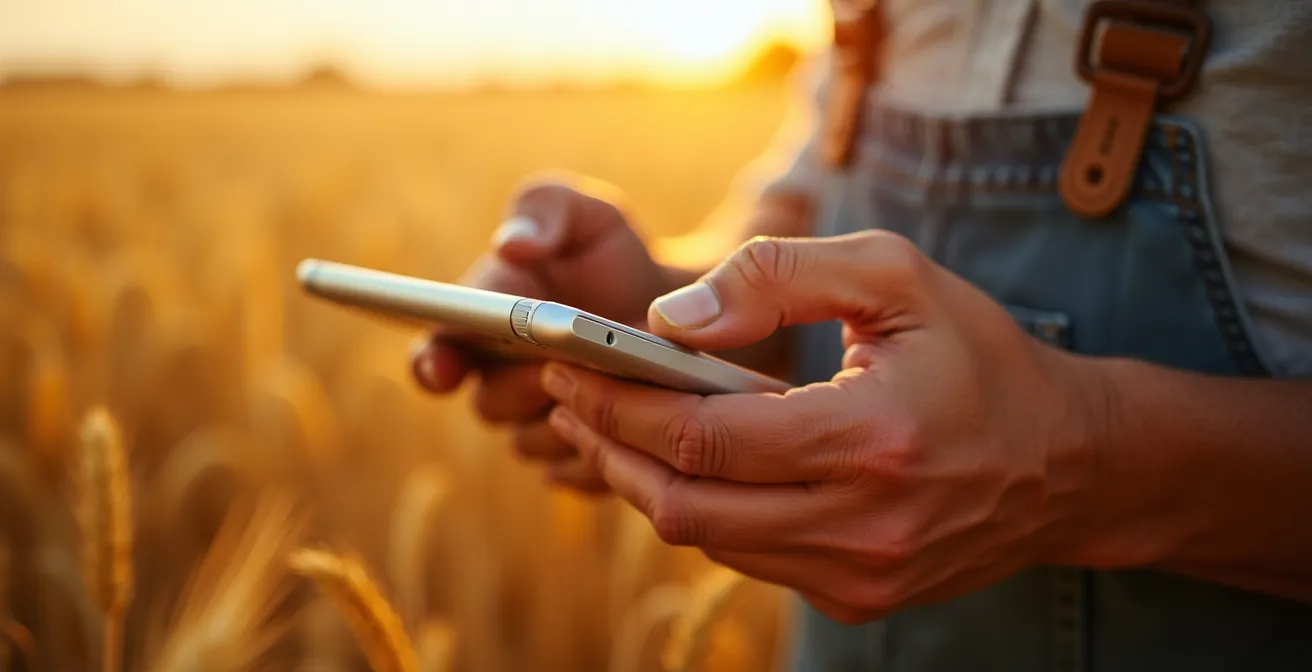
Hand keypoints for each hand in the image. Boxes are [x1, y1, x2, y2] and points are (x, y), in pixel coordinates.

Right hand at [411, 176, 670, 492]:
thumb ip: (542, 212)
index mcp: (479, 325)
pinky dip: (606, 448)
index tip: (444, 366)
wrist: (677, 304)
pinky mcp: (580, 461)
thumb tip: (512, 245)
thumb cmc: (612, 252)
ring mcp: (537, 427)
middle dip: (524, 382)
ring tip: (618, 381)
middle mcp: (498, 383)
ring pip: (532, 444)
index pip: (433, 355)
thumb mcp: (581, 213)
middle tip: (564, 360)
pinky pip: (578, 473)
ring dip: (569, 415)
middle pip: (490, 405)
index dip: (432, 365)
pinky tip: (639, 417)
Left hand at [540, 232, 1105, 621]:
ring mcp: (858, 574)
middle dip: (609, 446)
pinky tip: (683, 462)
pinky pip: (747, 556)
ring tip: (610, 424)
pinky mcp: (856, 597)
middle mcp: (863, 525)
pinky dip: (702, 508)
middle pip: (685, 504)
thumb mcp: (895, 276)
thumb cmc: (979, 356)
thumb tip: (667, 319)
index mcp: (872, 438)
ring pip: (707, 539)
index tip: (570, 363)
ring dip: (644, 481)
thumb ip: (778, 278)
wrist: (1067, 463)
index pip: (704, 437)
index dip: (621, 402)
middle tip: (568, 396)